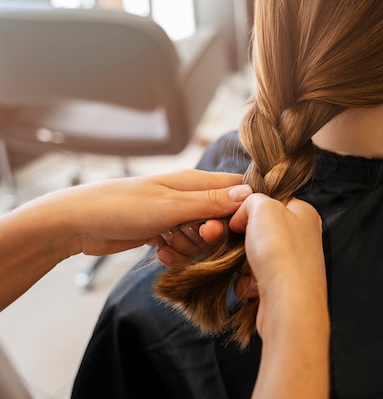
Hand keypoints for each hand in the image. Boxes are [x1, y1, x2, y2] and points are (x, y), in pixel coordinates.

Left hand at [51, 169, 251, 256]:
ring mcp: (175, 215)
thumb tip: (250, 195)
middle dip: (210, 235)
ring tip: (167, 243)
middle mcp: (189, 196)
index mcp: (195, 181)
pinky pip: (183, 246)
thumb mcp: (172, 206)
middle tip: (192, 235)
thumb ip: (211, 203)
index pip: (236, 189)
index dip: (241, 210)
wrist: (78, 224)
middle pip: (221, 219)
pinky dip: (175, 253)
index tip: (230, 227)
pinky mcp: (163, 232)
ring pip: (202, 237)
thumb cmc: (123, 207)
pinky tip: (160, 253)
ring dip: (190, 247)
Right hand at [229, 194, 326, 337]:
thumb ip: (251, 201)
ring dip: (242, 261)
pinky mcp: (281, 287)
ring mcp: (292, 263)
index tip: (235, 214)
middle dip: (241, 237)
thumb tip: (242, 215)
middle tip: (230, 239)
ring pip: (254, 255)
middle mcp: (302, 238)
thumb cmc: (281, 252)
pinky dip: (247, 282)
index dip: (250, 206)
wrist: (288, 305)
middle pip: (260, 230)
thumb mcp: (263, 208)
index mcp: (303, 214)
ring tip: (247, 266)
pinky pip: (254, 278)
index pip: (272, 201)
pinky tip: (253, 285)